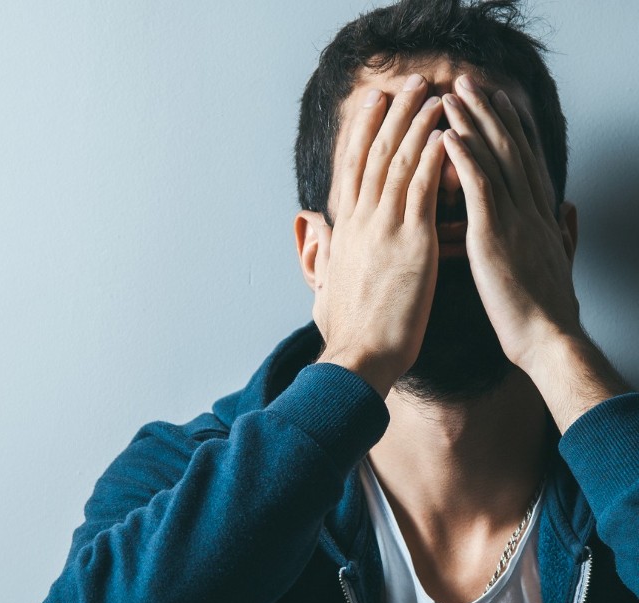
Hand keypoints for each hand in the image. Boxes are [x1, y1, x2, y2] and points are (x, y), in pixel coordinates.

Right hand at [311, 74, 446, 397]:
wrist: (358, 357)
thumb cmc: (345, 332)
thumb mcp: (323, 288)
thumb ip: (322, 256)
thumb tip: (317, 237)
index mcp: (343, 233)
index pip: (351, 171)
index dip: (361, 134)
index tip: (373, 107)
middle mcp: (360, 223)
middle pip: (374, 155)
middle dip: (392, 115)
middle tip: (408, 85)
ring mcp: (385, 230)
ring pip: (399, 163)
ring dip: (417, 124)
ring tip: (432, 95)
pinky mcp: (412, 243)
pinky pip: (423, 188)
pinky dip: (434, 157)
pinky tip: (446, 133)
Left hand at [440, 74, 580, 370]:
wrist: (549, 339)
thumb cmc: (548, 310)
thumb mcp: (559, 264)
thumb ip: (564, 232)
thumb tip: (569, 209)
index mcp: (540, 217)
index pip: (525, 162)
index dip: (512, 128)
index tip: (499, 102)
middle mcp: (530, 210)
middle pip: (509, 150)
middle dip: (489, 112)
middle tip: (469, 82)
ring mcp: (514, 220)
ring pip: (494, 161)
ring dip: (473, 123)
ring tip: (453, 94)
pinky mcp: (495, 237)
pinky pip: (480, 190)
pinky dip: (465, 160)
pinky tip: (449, 136)